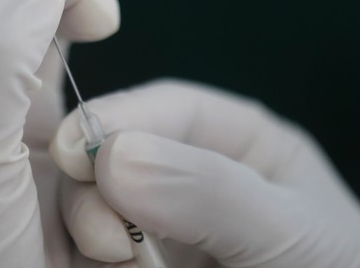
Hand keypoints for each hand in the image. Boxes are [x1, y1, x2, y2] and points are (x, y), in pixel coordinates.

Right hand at [50, 79, 359, 267]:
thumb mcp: (287, 229)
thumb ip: (209, 190)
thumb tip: (112, 156)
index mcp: (239, 143)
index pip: (167, 109)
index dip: (116, 118)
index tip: (73, 148)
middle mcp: (192, 179)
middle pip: (117, 157)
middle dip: (97, 185)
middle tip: (102, 234)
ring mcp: (164, 231)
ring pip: (96, 207)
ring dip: (88, 227)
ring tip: (111, 258)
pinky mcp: (144, 266)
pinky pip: (97, 253)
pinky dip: (86, 258)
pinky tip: (97, 266)